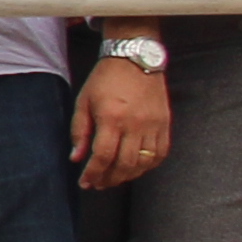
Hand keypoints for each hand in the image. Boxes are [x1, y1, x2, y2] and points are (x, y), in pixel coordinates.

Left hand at [72, 54, 171, 189]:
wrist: (135, 57)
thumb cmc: (105, 78)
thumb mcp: (84, 101)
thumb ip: (80, 131)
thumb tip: (76, 159)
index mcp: (111, 117)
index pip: (102, 156)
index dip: (93, 173)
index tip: (85, 183)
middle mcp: (135, 124)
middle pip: (124, 164)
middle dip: (109, 179)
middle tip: (99, 184)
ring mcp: (153, 125)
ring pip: (143, 162)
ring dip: (128, 176)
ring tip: (114, 178)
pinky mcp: (165, 123)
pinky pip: (160, 153)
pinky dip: (148, 165)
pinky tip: (136, 168)